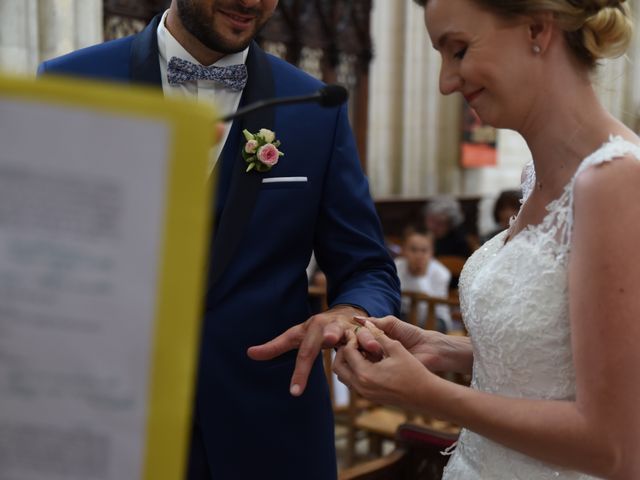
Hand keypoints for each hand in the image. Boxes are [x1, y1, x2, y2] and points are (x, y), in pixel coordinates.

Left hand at [247, 305, 382, 395]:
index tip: (295, 393)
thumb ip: (276, 346)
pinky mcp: (362, 329)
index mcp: (309, 329)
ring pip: (349, 335)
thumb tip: (249, 353)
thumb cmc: (318, 330)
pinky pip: (367, 338)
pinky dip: (371, 344)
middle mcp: (326, 327)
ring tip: (361, 348)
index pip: (302, 352)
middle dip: (323, 344)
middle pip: (323, 341)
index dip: (299, 372)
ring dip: (353, 339)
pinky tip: (376, 351)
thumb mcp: (297, 335)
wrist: (347, 313)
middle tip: (327, 348)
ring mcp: (345, 327)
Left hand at [334, 326, 437, 409]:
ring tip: (360, 350)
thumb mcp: (396, 348)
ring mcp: (364, 394)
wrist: (426, 395)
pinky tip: (367, 361)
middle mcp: (361, 386)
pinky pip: (353, 382)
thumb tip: (365, 324)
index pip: (347, 352)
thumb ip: (378, 335)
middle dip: (342, 351)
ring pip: (343, 376)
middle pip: (338, 366)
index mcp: (365, 374)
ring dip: (347, 362)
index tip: (356, 331)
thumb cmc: (413, 371)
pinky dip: (354, 370)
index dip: (350, 339)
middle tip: (353, 341)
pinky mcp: (369, 397)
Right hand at [354, 316, 472, 373]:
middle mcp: (372, 354)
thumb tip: (356, 319)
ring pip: (359, 362)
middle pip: (354, 351)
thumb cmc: (412, 334)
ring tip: (368, 349)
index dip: (350, 338)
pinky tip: (369, 358)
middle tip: (357, 342)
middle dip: (353, 346)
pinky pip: (369, 372)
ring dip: (360, 355)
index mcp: (374, 341)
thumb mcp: (392, 324)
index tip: (348, 333)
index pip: (355, 340)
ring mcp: (376, 365)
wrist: (428, 349)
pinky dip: (367, 365)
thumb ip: (375, 322)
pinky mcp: (382, 375)